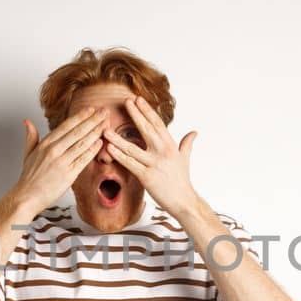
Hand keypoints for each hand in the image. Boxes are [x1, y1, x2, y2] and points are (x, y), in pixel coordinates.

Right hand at [7, 106, 107, 212]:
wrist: (27, 196)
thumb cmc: (29, 178)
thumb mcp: (28, 153)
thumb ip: (31, 136)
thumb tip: (27, 122)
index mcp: (46, 143)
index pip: (67, 125)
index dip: (81, 116)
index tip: (91, 109)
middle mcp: (54, 150)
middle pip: (78, 131)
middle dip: (93, 120)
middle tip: (105, 111)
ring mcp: (62, 162)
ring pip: (82, 143)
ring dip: (96, 132)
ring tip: (106, 124)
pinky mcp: (68, 174)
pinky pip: (83, 159)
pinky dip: (93, 149)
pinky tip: (100, 142)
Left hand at [102, 95, 200, 213]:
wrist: (184, 201)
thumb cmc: (182, 180)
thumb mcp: (185, 159)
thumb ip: (187, 144)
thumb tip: (194, 132)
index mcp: (171, 146)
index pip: (157, 124)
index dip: (147, 111)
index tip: (138, 99)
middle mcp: (163, 152)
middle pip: (146, 129)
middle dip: (135, 115)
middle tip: (125, 102)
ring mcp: (154, 164)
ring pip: (132, 148)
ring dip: (117, 138)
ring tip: (106, 128)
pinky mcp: (147, 177)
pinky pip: (130, 164)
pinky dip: (119, 156)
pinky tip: (109, 149)